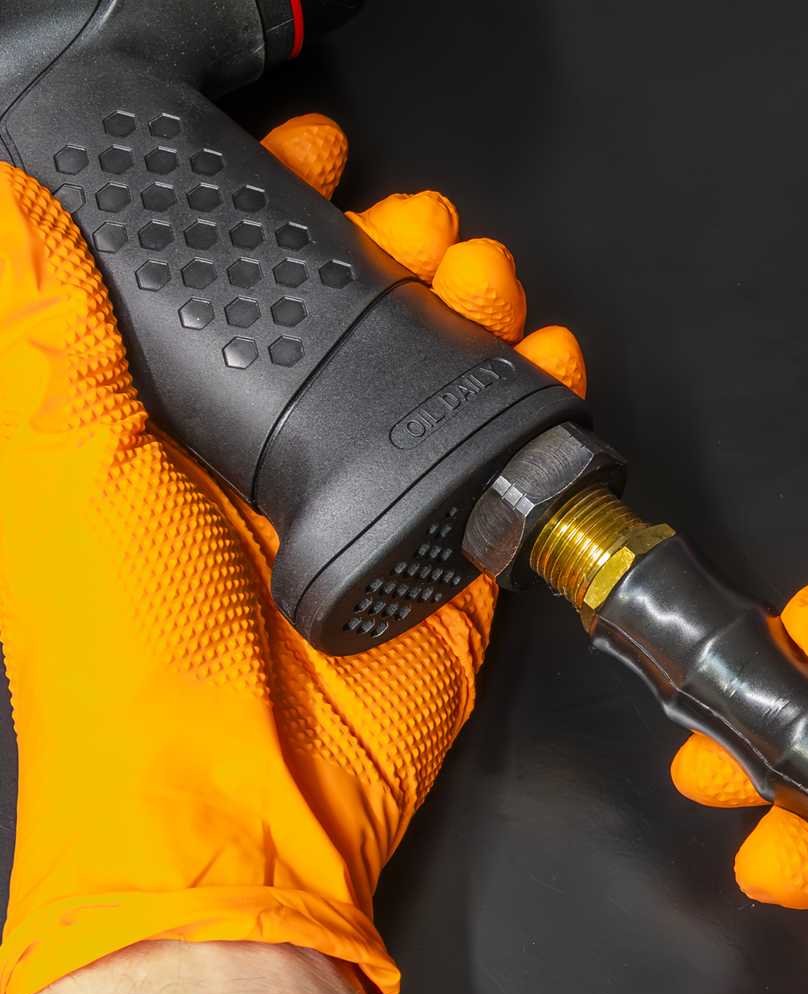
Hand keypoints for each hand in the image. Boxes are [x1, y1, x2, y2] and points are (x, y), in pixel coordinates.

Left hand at [0, 113, 583, 993]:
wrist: (245, 802)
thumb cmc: (132, 657)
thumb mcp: (63, 473)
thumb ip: (42, 336)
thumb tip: (10, 208)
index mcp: (174, 438)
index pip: (232, 303)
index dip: (268, 224)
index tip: (305, 162)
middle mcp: (270, 469)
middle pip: (346, 333)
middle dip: (389, 258)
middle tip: (418, 220)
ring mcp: (364, 516)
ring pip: (427, 385)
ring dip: (464, 314)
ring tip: (483, 273)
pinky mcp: (442, 566)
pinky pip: (495, 470)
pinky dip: (528, 407)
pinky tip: (541, 357)